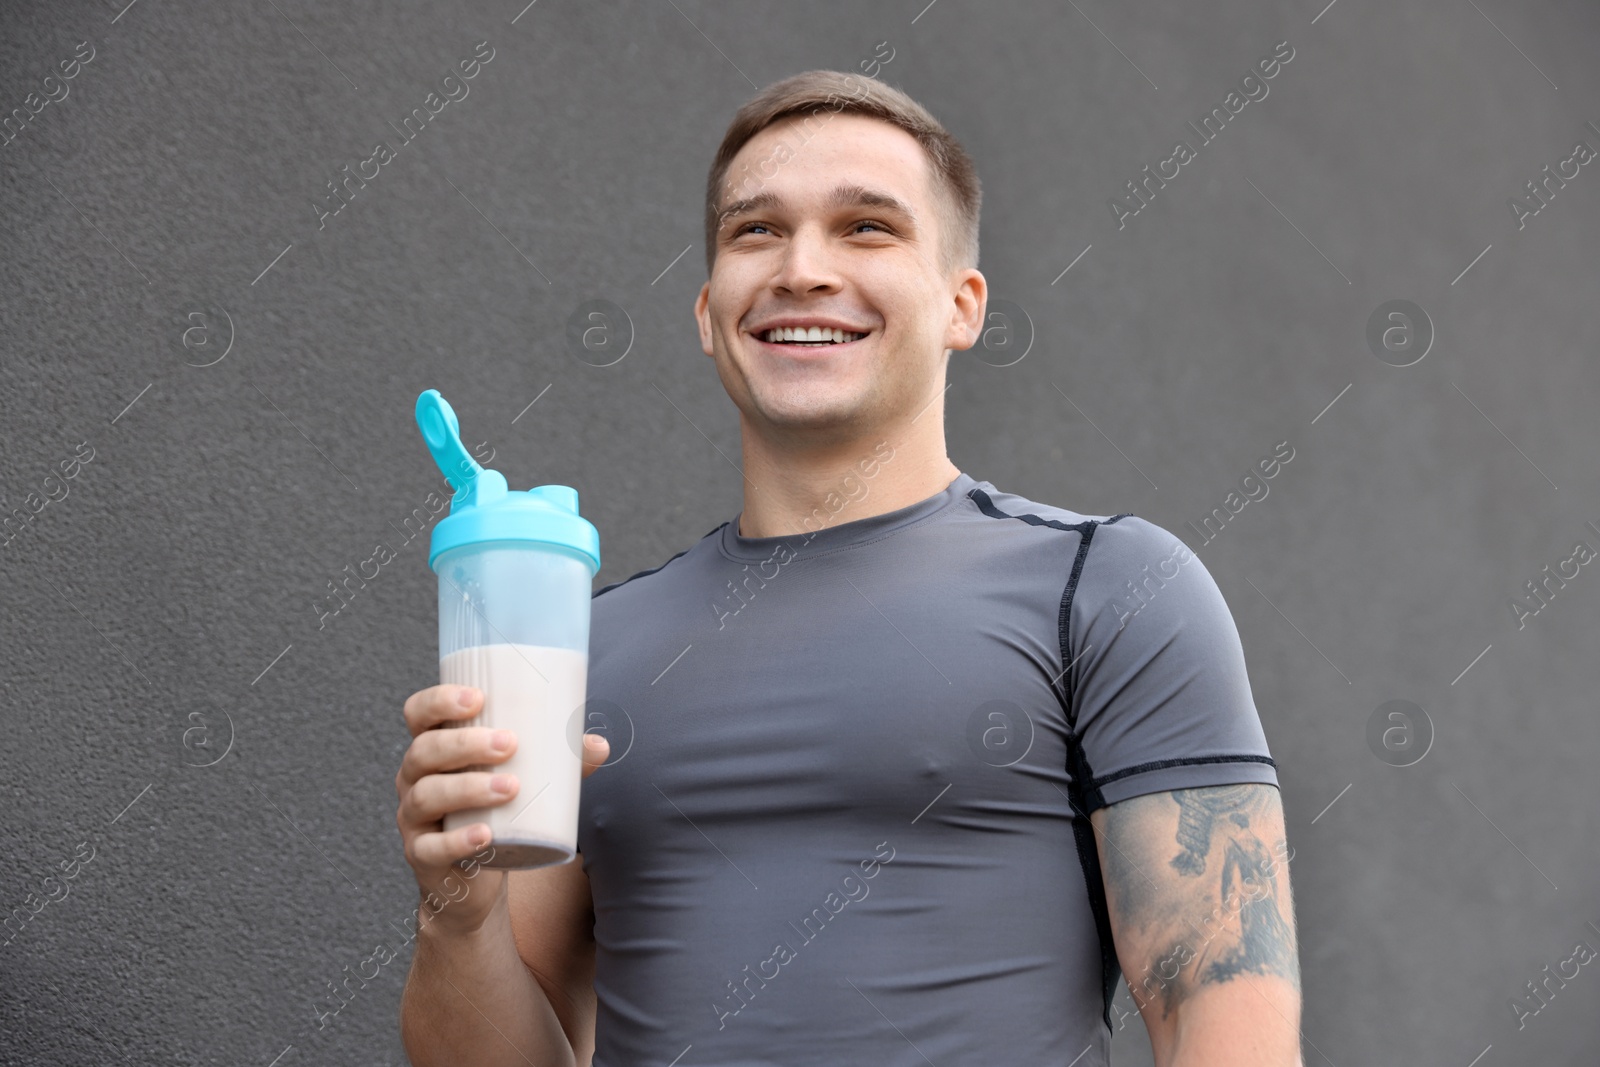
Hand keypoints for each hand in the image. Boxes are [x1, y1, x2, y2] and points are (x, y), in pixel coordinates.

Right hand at [395, 683, 610, 935]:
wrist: (473, 880)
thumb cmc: (495, 813)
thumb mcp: (521, 780)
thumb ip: (558, 762)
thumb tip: (600, 745)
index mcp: (433, 749)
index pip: (418, 714)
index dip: (438, 701)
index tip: (478, 698)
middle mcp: (414, 779)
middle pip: (424, 751)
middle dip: (465, 744)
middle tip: (510, 744)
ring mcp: (413, 819)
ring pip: (427, 796)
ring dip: (468, 788)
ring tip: (510, 788)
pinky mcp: (423, 858)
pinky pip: (431, 848)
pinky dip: (458, 840)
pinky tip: (485, 835)